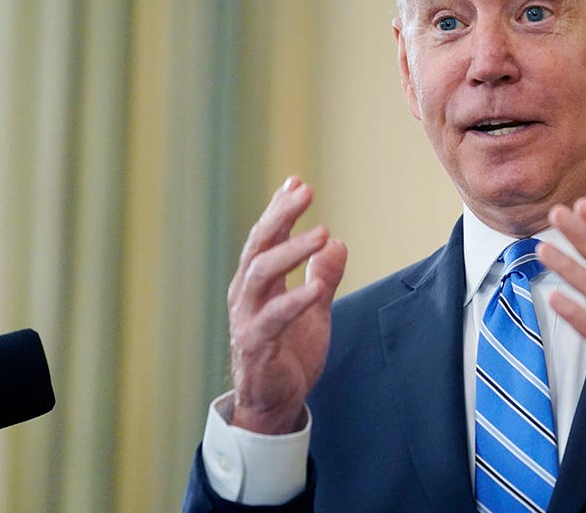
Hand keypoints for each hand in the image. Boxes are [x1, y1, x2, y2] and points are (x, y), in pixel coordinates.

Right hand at [227, 177, 346, 433]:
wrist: (275, 403)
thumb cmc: (289, 352)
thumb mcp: (314, 308)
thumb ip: (323, 275)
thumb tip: (337, 243)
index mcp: (260, 282)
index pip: (268, 237)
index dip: (280, 209)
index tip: (298, 182)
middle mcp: (247, 294)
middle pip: (260, 246)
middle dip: (280, 216)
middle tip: (304, 191)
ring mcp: (247, 318)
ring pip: (261, 274)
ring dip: (291, 251)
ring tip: (321, 233)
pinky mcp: (255, 345)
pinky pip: (273, 318)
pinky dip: (294, 300)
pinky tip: (316, 287)